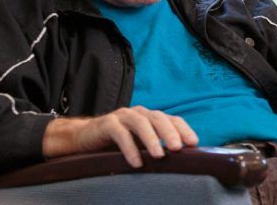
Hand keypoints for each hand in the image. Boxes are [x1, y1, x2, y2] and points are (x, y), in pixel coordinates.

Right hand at [42, 106, 198, 167]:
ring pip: (141, 124)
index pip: (172, 119)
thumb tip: (181, 160)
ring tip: (159, 156)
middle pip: (159, 118)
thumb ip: (156, 146)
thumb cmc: (116, 142)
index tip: (193, 143)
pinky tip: (136, 162)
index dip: (184, 129)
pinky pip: (121, 134)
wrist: (83, 137)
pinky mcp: (106, 124)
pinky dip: (130, 148)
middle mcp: (138, 113)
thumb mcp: (139, 143)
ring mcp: (122, 116)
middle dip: (170, 133)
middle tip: (178, 148)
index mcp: (150, 116)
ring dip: (152, 140)